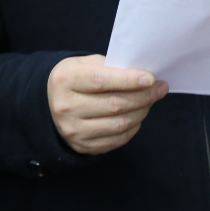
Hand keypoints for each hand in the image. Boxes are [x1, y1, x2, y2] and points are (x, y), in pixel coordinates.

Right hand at [47, 54, 168, 154]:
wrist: (49, 104)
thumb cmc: (74, 79)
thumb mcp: (84, 64)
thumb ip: (110, 67)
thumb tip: (142, 76)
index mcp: (66, 80)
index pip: (101, 81)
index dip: (128, 80)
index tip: (150, 78)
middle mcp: (66, 107)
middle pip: (114, 104)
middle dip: (144, 96)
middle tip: (160, 88)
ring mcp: (74, 130)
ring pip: (118, 124)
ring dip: (142, 112)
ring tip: (151, 101)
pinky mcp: (83, 146)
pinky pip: (116, 140)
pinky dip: (133, 127)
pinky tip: (138, 115)